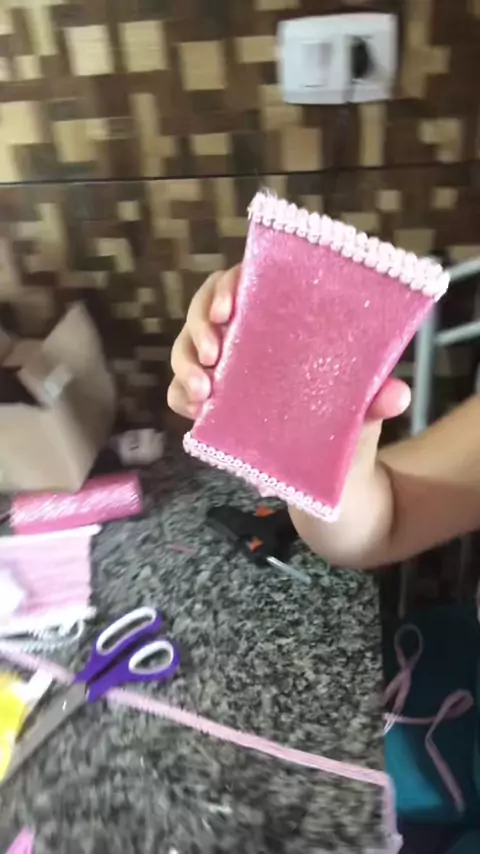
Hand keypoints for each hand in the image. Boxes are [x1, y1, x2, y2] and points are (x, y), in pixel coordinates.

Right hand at [167, 264, 410, 422]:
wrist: (336, 480)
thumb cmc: (350, 430)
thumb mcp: (363, 413)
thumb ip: (374, 402)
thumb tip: (397, 395)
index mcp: (285, 324)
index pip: (249, 282)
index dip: (228, 285)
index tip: (229, 308)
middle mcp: (250, 339)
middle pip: (207, 310)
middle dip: (198, 324)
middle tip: (213, 352)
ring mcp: (227, 371)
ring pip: (187, 347)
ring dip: (184, 362)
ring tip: (203, 392)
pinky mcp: (214, 404)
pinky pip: (181, 391)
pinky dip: (179, 396)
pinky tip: (193, 412)